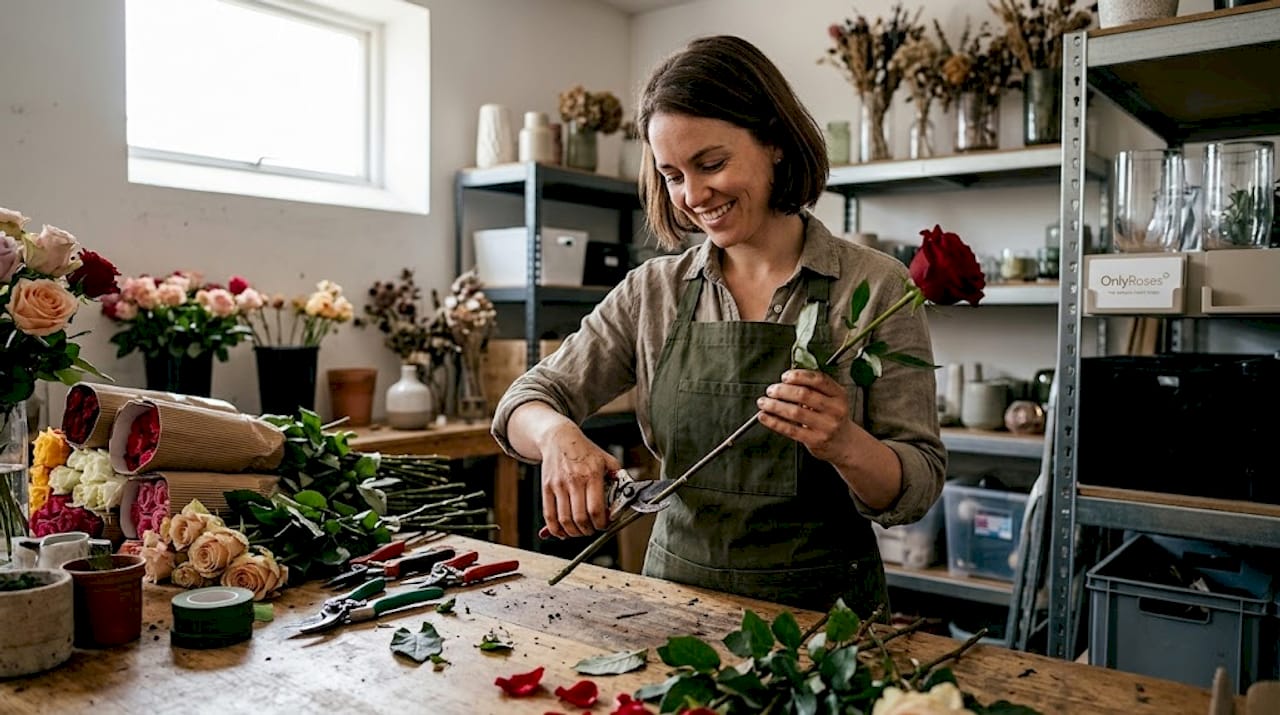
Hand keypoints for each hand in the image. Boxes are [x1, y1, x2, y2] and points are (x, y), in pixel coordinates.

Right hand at [538, 422, 621, 538]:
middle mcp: (574, 481)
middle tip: (592, 529)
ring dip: (573, 533)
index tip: (604, 524)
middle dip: (588, 531)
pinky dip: (555, 529)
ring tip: (580, 531)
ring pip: (564, 520)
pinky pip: (548, 515)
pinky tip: (562, 532)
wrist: (559, 438)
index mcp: (592, 475)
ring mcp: (558, 486)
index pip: (596, 509)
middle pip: (580, 518)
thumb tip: (627, 497)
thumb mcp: (607, 460)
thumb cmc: (585, 451)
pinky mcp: (546, 489)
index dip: (601, 523)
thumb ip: (619, 479)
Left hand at [757, 369, 853, 463]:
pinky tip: (765, 416)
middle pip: (804, 394)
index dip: (799, 375)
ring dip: (774, 405)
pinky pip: (790, 429)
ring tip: (764, 402)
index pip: (819, 379)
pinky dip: (774, 422)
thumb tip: (788, 378)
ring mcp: (826, 426)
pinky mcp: (816, 440)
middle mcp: (835, 410)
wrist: (844, 443)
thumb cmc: (832, 418)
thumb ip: (814, 388)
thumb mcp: (832, 399)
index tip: (785, 376)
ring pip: (795, 412)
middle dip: (782, 390)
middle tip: (771, 390)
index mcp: (839, 395)